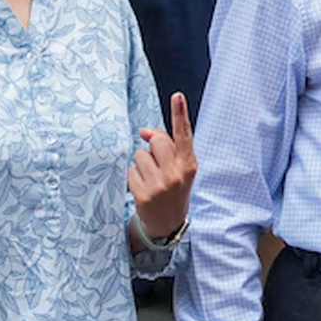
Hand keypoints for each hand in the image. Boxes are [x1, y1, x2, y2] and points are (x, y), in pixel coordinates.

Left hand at [130, 92, 196, 239]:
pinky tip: (143, 188)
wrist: (168, 224)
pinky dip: (134, 177)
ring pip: (139, 155)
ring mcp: (160, 185)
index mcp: (189, 164)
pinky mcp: (144, 195)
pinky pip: (131, 171)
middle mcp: (177, 174)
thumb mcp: (178, 167)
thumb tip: (143, 131)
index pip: (184, 135)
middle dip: (152, 147)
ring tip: (150, 179)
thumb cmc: (173, 188)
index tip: (177, 96)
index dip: (180, 114)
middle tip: (157, 164)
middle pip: (156, 140)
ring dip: (141, 164)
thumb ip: (166, 145)